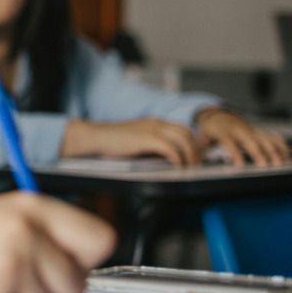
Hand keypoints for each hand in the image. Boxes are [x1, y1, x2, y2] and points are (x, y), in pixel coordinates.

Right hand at [0, 192, 114, 292]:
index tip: (65, 266)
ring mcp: (14, 261)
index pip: (100, 238)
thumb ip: (39, 238)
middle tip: (12, 281)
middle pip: (79, 281)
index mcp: (28, 206)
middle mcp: (26, 229)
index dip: (84, 259)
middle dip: (52, 292)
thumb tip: (80, 269)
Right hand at [60, 117, 200, 165]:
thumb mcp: (136, 141)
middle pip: (188, 133)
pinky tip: (178, 168)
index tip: (195, 158)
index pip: (183, 129)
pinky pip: (171, 148)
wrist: (94, 137)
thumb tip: (166, 159)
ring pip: (184, 139)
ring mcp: (152, 129)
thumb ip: (151, 145)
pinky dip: (178, 159)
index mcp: (154, 122)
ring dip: (191, 156)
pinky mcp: (146, 138)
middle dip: (197, 150)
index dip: (193, 143)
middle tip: (197, 166)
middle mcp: (156, 123)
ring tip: (190, 170)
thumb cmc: (111, 143)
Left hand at [196, 108, 289, 166]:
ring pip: (265, 140)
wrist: (219, 116)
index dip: (234, 154)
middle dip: (258, 154)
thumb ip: (201, 144)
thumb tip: (194, 154)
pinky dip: (280, 145)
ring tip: (278, 163)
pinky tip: (286, 155)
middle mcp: (240, 131)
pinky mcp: (260, 132)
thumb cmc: (211, 129)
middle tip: (264, 166)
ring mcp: (252, 131)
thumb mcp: (202, 134)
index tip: (239, 165)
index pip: (229, 143)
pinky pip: (273, 137)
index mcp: (224, 132)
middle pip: (251, 143)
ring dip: (273, 151)